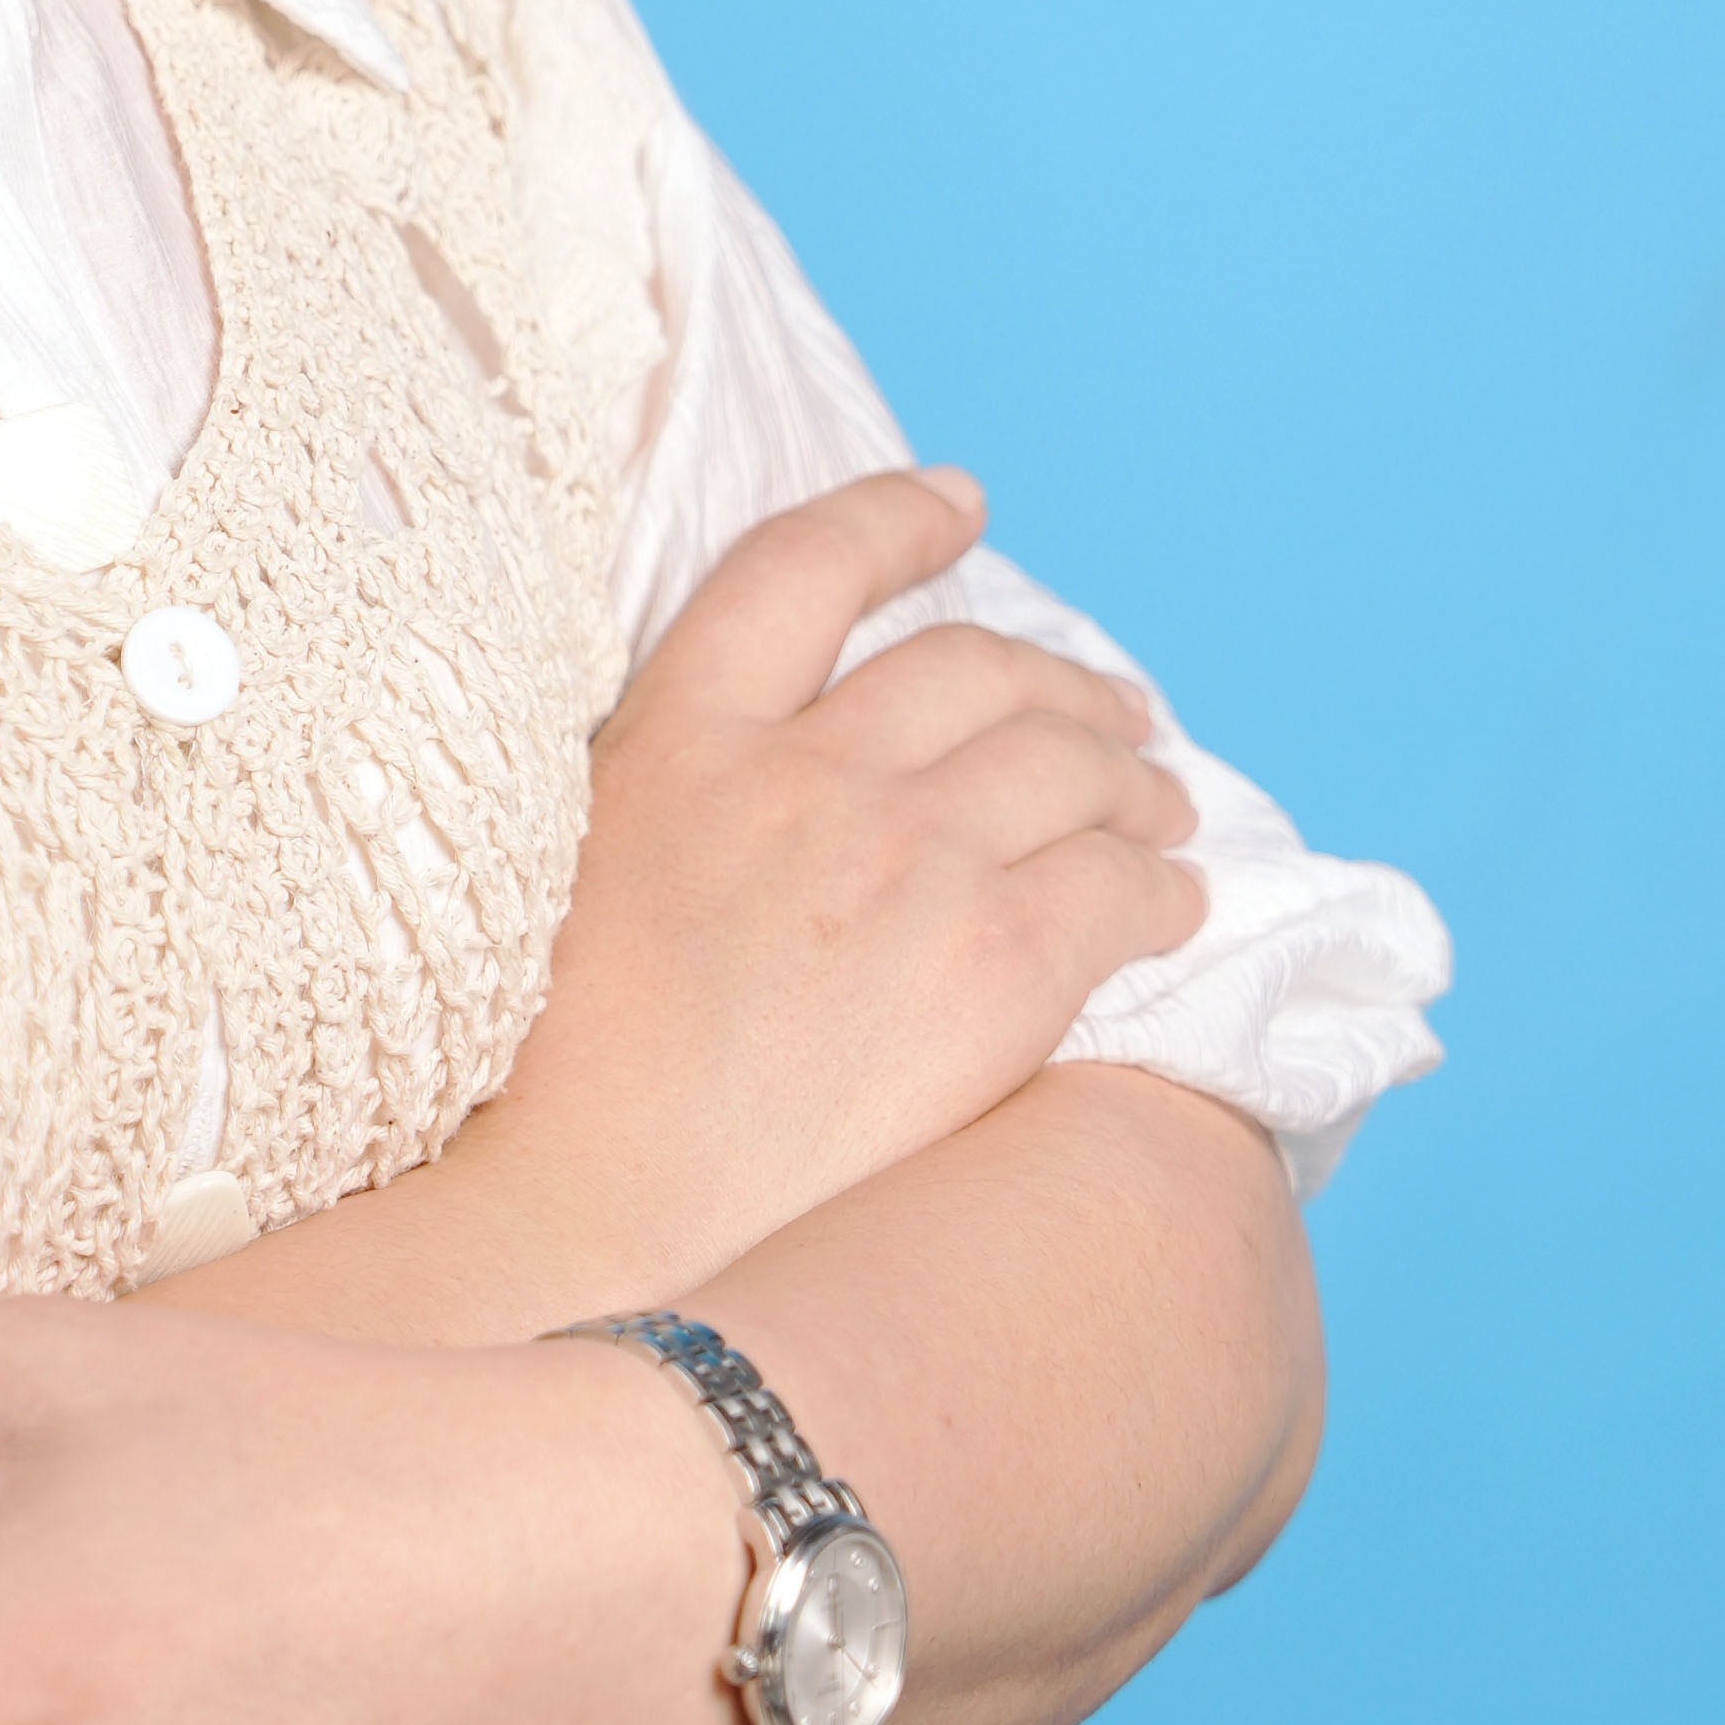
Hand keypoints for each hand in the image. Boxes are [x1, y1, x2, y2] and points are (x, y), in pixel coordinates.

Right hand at [464, 463, 1202, 1300]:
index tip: (961, 507)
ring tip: (1157, 800)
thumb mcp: (569, 866)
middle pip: (973, 666)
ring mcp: (906, 864)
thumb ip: (670, 788)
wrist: (593, 1217)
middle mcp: (802, 774)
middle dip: (1059, 677)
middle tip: (1107, 708)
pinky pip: (1122, 888)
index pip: (807, 565)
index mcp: (680, 735)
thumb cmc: (552, 1077)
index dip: (897, 520)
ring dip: (1130, 772)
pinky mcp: (994, 968)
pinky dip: (1161, 884)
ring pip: (1069, 763)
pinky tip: (1173, 903)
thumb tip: (748, 764)